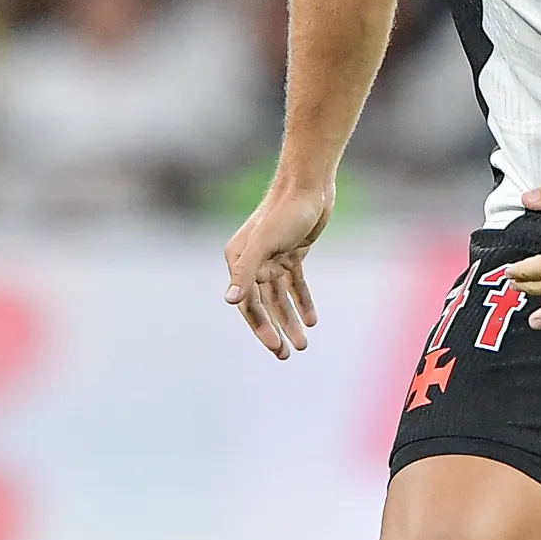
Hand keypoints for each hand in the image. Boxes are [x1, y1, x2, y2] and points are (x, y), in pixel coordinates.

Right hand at [224, 186, 331, 358]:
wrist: (309, 185)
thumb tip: (228, 302)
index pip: (248, 303)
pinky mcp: (293, 253)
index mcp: (239, 260)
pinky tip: (312, 320)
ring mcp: (273, 258)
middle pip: (264, 304)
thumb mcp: (263, 244)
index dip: (262, 327)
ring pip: (281, 297)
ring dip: (292, 320)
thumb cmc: (284, 212)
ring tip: (304, 344)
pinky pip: (296, 284)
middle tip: (288, 354)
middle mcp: (253, 261)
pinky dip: (303, 301)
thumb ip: (245, 273)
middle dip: (276, 330)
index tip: (277, 347)